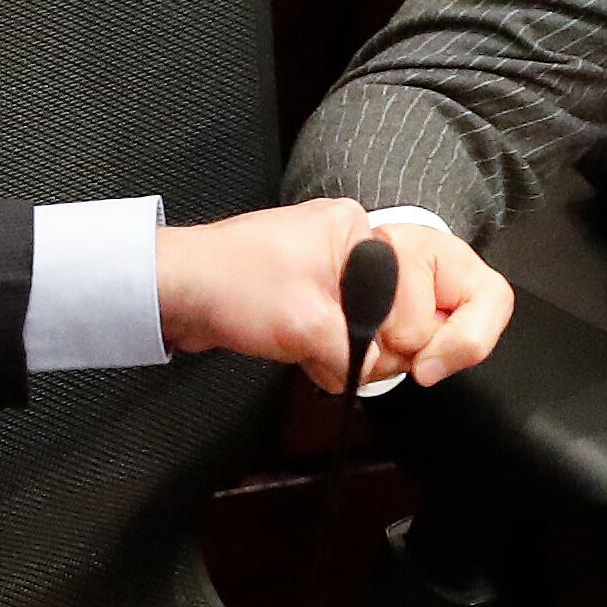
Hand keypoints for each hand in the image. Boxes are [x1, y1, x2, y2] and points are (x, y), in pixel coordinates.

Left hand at [156, 201, 514, 390]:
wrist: (171, 292)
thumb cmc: (229, 286)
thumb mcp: (305, 323)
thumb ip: (360, 352)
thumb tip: (383, 374)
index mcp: (363, 232)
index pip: (436, 286)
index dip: (422, 330)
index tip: (412, 363)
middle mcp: (363, 249)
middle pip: (423, 311)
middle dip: (391, 345)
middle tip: (347, 351)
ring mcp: (347, 279)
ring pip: (392, 335)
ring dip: (360, 357)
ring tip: (315, 351)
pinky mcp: (329, 306)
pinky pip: (362, 343)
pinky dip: (342, 361)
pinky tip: (310, 358)